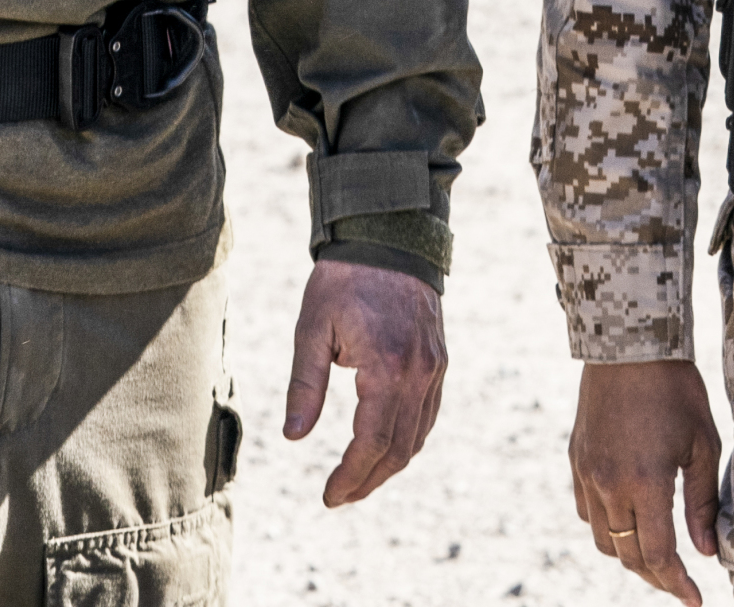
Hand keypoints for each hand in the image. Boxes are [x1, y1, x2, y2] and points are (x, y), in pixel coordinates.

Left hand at [282, 260, 445, 506]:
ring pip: (417, 436)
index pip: (371, 441)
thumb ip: (305, 384)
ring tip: (357, 480)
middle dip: (368, 479)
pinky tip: (383, 447)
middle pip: (399, 448)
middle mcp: (419, 373)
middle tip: (339, 496)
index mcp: (387, 367)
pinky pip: (428, 414)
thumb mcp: (312, 328)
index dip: (351, 475)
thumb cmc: (344, 280)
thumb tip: (294, 437)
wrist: (389, 236)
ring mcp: (434, 368)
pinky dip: (407, 439)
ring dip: (389, 465)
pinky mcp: (438, 361)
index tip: (329, 495)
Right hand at [569, 359, 721, 604]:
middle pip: (627, 554)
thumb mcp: (702, 444)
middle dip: (655, 576)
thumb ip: (702, 501)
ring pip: (602, 537)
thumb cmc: (675, 389)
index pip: (658, 555)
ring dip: (628, 554)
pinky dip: (606, 526)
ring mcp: (587, 471)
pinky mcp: (576, 457)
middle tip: (679, 583)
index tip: (695, 600)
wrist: (628, 343)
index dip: (677, 584)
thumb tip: (706, 550)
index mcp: (644, 483)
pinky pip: (586, 510)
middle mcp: (608, 483)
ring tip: (655, 555)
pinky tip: (628, 520)